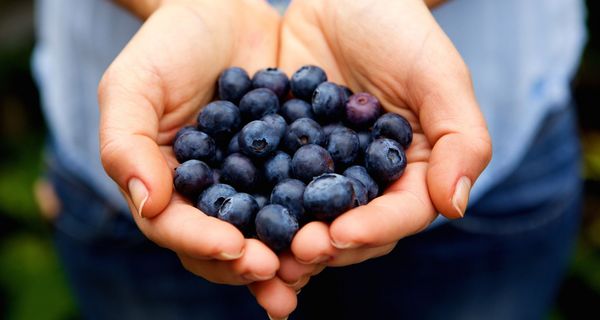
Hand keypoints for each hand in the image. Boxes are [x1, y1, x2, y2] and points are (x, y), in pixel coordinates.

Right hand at [98, 0, 295, 316]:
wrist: (226, 11)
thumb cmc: (170, 45)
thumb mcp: (134, 85)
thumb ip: (126, 145)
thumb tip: (147, 205)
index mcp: (169, 186)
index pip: (177, 228)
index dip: (202, 243)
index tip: (234, 247)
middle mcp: (213, 195)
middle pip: (226, 246)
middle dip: (250, 264)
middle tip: (279, 271)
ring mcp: (255, 184)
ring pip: (269, 232)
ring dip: (291, 255)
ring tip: (315, 261)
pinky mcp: (292, 166)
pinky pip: (308, 195)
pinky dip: (323, 213)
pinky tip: (345, 223)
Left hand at [276, 0, 491, 288]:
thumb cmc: (399, 30)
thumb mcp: (439, 76)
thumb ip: (461, 139)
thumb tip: (457, 206)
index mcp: (412, 172)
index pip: (400, 213)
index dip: (373, 229)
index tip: (340, 235)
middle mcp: (367, 180)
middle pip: (352, 228)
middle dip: (324, 244)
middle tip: (295, 254)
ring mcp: (322, 171)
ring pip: (308, 217)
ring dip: (286, 239)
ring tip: (262, 253)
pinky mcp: (283, 154)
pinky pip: (268, 183)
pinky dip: (253, 201)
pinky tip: (232, 214)